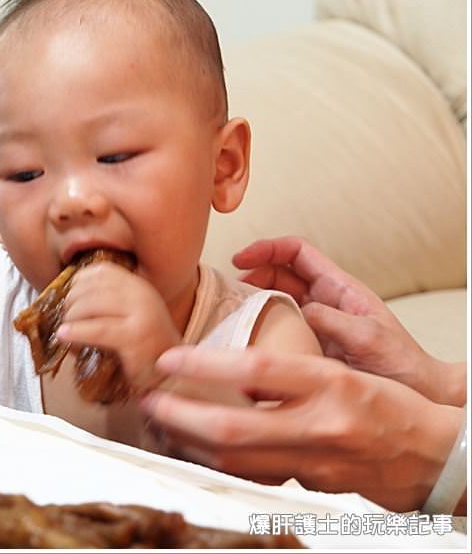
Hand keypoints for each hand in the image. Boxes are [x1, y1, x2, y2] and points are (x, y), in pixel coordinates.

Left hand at [57, 261, 180, 389]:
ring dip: (71, 318)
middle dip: (71, 303)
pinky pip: (98, 330)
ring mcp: (141, 314)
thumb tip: (69, 299)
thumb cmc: (145, 347)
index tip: (69, 297)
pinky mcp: (135, 337)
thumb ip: (109, 302)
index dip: (79, 282)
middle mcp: (141, 295)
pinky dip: (77, 332)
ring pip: (91, 306)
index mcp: (138, 286)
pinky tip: (64, 335)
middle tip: (65, 319)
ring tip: (65, 333)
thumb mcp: (130, 315)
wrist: (171, 374)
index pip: (102, 272)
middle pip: (92, 288)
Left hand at [141, 345, 464, 512]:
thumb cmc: (388, 404)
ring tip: (161, 425)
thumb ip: (290, 374)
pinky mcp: (311, 487)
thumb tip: (237, 375)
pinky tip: (197, 451)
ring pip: (235, 461)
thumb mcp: (341, 370)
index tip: (169, 358)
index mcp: (329, 383)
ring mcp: (315, 463)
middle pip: (233, 429)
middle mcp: (320, 425)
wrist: (432, 455)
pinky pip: (254, 477)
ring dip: (189, 445)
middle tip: (149, 402)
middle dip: (179, 417)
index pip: (256, 368)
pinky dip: (219, 464)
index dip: (205, 365)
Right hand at [233, 237, 464, 405]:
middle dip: (251, 274)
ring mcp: (313, 326)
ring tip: (231, 313)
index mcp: (340, 289)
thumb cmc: (402, 366)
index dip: (266, 249)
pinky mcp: (306, 349)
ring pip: (273, 301)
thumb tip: (295, 309)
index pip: (297, 252)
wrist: (418, 399)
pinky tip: (244, 341)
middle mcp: (323, 303)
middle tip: (229, 290)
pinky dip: (257, 329)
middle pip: (277, 274)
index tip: (240, 259)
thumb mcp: (368, 337)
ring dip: (250, 302)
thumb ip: (331, 319)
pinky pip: (276, 331)